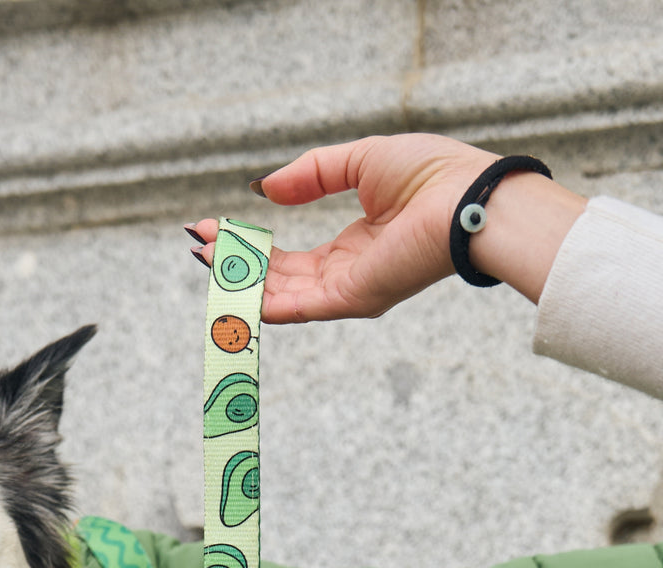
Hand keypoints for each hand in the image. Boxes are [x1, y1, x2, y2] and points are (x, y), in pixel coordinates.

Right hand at [189, 133, 585, 321]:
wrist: (465, 197)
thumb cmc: (432, 174)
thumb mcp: (360, 160)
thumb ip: (312, 174)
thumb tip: (265, 189)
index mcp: (355, 247)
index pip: (291, 258)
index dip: (253, 245)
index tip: (218, 228)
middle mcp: (348, 277)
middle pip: (277, 280)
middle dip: (236, 263)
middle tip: (201, 243)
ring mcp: (347, 292)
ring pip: (279, 295)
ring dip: (239, 279)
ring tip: (206, 255)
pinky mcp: (350, 299)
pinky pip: (293, 307)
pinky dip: (258, 299)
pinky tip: (228, 285)